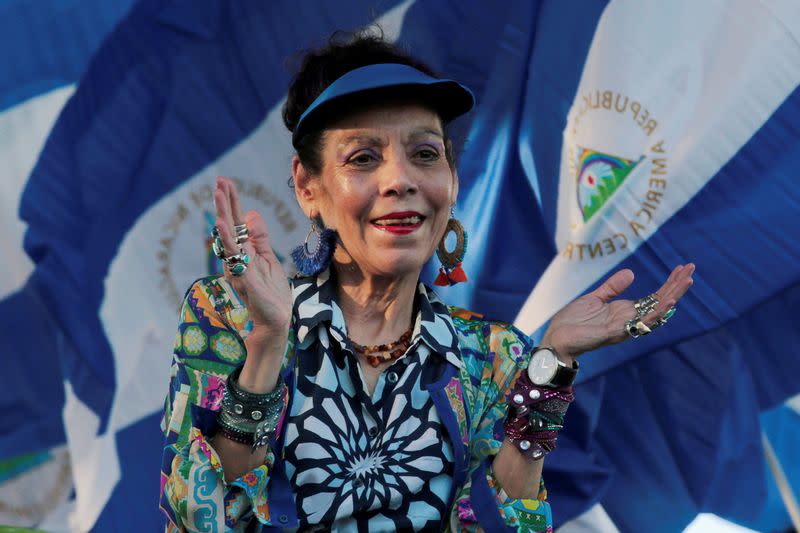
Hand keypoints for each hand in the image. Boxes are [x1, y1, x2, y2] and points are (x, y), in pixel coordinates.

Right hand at [214, 176, 291, 361]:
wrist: (275, 320)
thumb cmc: (271, 292)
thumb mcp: (268, 258)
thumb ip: (260, 237)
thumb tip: (251, 213)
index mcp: (245, 251)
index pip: (237, 222)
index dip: (232, 202)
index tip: (225, 181)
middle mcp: (238, 258)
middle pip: (229, 227)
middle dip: (224, 204)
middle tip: (218, 181)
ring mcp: (240, 268)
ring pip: (228, 240)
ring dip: (223, 218)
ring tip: (219, 198)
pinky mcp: (245, 280)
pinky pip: (235, 258)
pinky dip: (228, 241)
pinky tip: (222, 227)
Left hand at [540, 264, 694, 362]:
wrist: (556, 339)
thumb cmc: (573, 322)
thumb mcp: (595, 298)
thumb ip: (612, 288)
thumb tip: (631, 273)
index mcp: (626, 311)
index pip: (655, 297)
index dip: (669, 283)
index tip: (682, 268)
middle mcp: (630, 320)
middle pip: (660, 302)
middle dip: (677, 286)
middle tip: (692, 268)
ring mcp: (625, 326)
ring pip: (656, 312)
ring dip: (672, 296)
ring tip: (687, 281)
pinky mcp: (616, 332)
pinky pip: (641, 323)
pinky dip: (657, 313)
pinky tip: (669, 302)